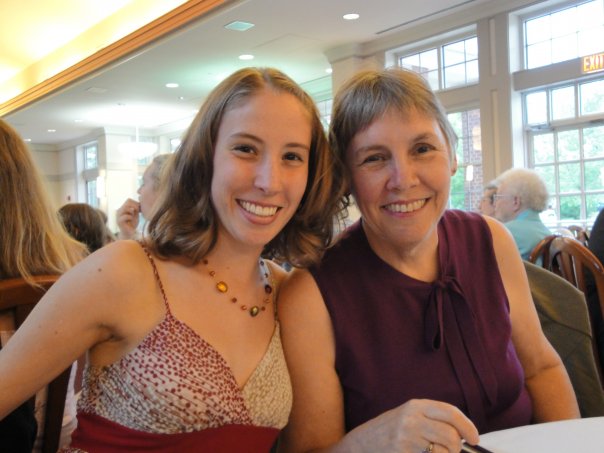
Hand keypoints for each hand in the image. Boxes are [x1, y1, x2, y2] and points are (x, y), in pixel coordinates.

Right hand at [116, 198, 139, 239]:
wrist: (129, 233)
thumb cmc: (132, 224)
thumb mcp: (136, 214)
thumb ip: (136, 208)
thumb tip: (140, 201)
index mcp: (123, 208)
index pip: (129, 200)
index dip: (135, 203)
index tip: (140, 209)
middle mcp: (119, 210)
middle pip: (127, 202)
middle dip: (135, 206)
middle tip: (138, 212)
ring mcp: (118, 215)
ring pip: (126, 208)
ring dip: (132, 211)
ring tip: (133, 216)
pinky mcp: (119, 221)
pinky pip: (125, 216)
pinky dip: (130, 217)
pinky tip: (131, 220)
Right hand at [344, 399, 478, 452]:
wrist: (361, 444)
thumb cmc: (388, 432)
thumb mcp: (408, 417)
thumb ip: (432, 420)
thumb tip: (463, 434)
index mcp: (415, 406)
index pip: (450, 412)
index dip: (467, 426)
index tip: (475, 437)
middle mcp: (411, 419)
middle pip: (451, 435)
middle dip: (456, 448)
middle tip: (452, 451)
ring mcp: (407, 438)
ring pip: (443, 451)